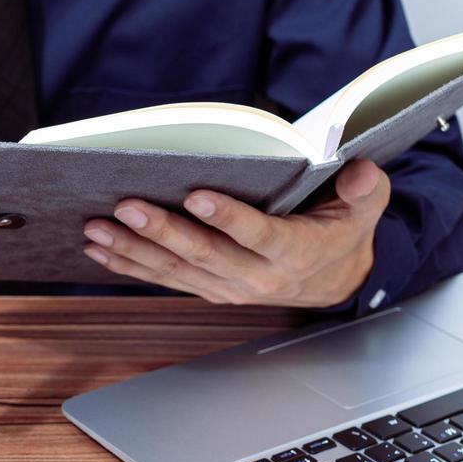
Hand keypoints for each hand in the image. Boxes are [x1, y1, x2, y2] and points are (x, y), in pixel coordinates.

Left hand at [81, 159, 390, 306]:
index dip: (229, 218)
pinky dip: (129, 266)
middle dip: (162, 230)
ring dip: (132, 249)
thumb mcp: (364, 210)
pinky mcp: (208, 289)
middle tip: (126, 205)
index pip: (260, 236)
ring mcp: (228, 288)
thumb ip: (365, 190)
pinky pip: (164, 280)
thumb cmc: (340, 233)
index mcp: (296, 254)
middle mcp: (258, 278)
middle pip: (204, 255)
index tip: (198, 195)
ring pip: (175, 271)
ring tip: (96, 227)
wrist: (333, 281)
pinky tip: (99, 250)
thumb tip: (360, 172)